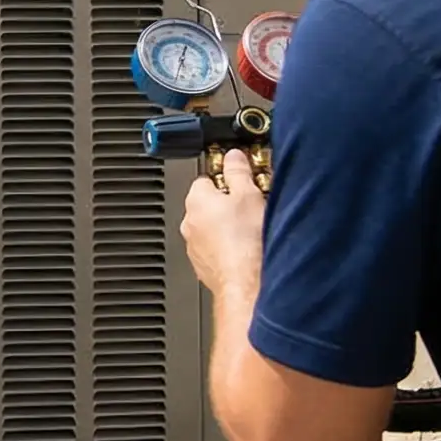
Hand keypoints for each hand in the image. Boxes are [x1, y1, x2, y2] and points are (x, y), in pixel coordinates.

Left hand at [180, 153, 265, 298]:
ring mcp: (194, 247)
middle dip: (227, 204)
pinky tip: (246, 250)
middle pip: (208, 204)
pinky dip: (227, 249)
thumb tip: (233, 157)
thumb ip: (238, 171)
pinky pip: (215, 250)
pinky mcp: (204, 267)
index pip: (206, 179)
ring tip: (251, 230)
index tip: (241, 182)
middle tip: (250, 206)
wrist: (246, 283)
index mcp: (196, 200)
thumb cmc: (246, 242)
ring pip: (211, 229)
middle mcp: (189, 223)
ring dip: (227, 228)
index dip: (226, 179)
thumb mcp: (248, 194)